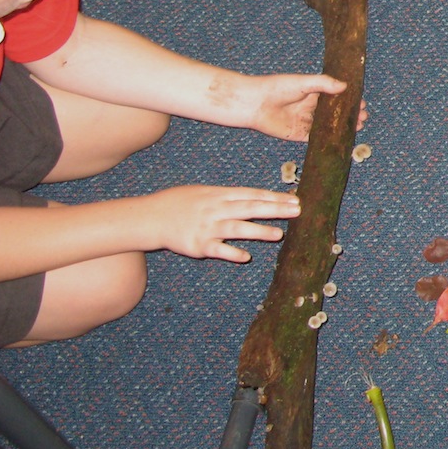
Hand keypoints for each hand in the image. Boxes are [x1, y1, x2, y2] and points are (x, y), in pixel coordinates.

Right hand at [138, 185, 300, 262]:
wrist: (151, 217)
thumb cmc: (181, 203)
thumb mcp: (206, 192)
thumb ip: (231, 196)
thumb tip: (258, 197)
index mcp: (220, 194)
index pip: (252, 194)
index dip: (274, 197)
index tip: (294, 199)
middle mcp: (216, 209)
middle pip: (250, 208)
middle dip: (274, 209)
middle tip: (297, 211)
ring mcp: (207, 227)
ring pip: (237, 229)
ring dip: (258, 231)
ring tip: (279, 234)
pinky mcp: (197, 245)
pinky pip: (217, 250)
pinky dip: (231, 253)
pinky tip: (246, 256)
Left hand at [242, 73, 354, 140]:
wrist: (254, 104)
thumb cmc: (276, 88)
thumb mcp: (303, 82)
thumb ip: (323, 83)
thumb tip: (345, 86)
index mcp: (313, 93)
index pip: (336, 98)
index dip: (349, 101)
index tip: (362, 103)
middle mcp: (311, 108)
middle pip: (335, 113)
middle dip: (350, 116)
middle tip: (363, 117)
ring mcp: (306, 122)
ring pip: (329, 126)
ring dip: (343, 128)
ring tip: (359, 127)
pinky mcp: (299, 135)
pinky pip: (317, 139)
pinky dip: (330, 140)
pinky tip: (341, 140)